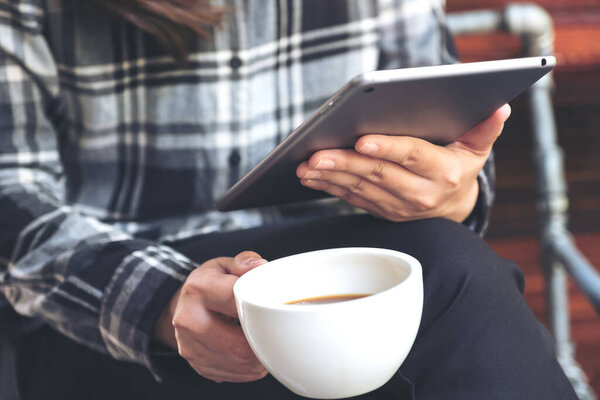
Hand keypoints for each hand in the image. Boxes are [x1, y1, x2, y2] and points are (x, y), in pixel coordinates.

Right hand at [154, 251, 268, 382]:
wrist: (183, 307)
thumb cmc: (210, 284)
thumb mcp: (224, 265)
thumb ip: (244, 262)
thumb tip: (261, 267)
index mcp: (198, 289)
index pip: (235, 301)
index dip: (260, 306)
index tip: (274, 307)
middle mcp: (188, 320)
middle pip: (239, 343)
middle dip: (262, 339)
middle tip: (273, 329)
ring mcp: (190, 347)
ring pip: (240, 363)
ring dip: (260, 355)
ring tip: (262, 337)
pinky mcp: (198, 366)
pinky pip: (235, 374)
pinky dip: (250, 366)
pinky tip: (251, 350)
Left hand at [296, 104, 510, 222]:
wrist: (453, 208)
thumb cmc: (460, 167)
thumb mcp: (477, 149)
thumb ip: (485, 129)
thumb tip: (500, 107)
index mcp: (443, 173)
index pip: (412, 157)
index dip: (387, 149)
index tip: (361, 141)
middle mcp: (419, 194)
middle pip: (377, 175)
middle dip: (344, 164)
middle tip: (316, 154)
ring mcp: (397, 207)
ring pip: (359, 189)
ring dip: (330, 177)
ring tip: (305, 165)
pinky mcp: (381, 211)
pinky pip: (351, 199)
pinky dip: (329, 187)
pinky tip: (310, 177)